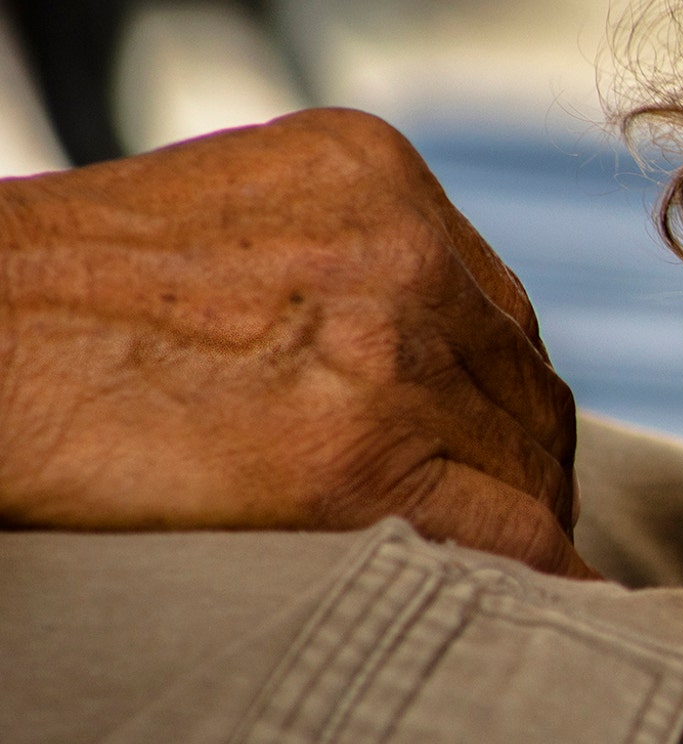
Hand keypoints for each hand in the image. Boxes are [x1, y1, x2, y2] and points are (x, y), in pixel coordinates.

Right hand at [0, 108, 593, 577]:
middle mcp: (404, 248)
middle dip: (519, 450)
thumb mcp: (236, 211)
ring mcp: (390, 350)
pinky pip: (509, 531)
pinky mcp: (355, 461)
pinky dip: (532, 566)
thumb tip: (430, 332)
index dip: (497, 386)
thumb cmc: (70, 292)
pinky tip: (531, 590)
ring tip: (494, 553)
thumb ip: (343, 250)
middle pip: (523, 378)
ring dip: (520, 507)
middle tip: (504, 510)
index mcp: (376, 173)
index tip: (484, 436)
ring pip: (531, 453)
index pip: (496, 305)